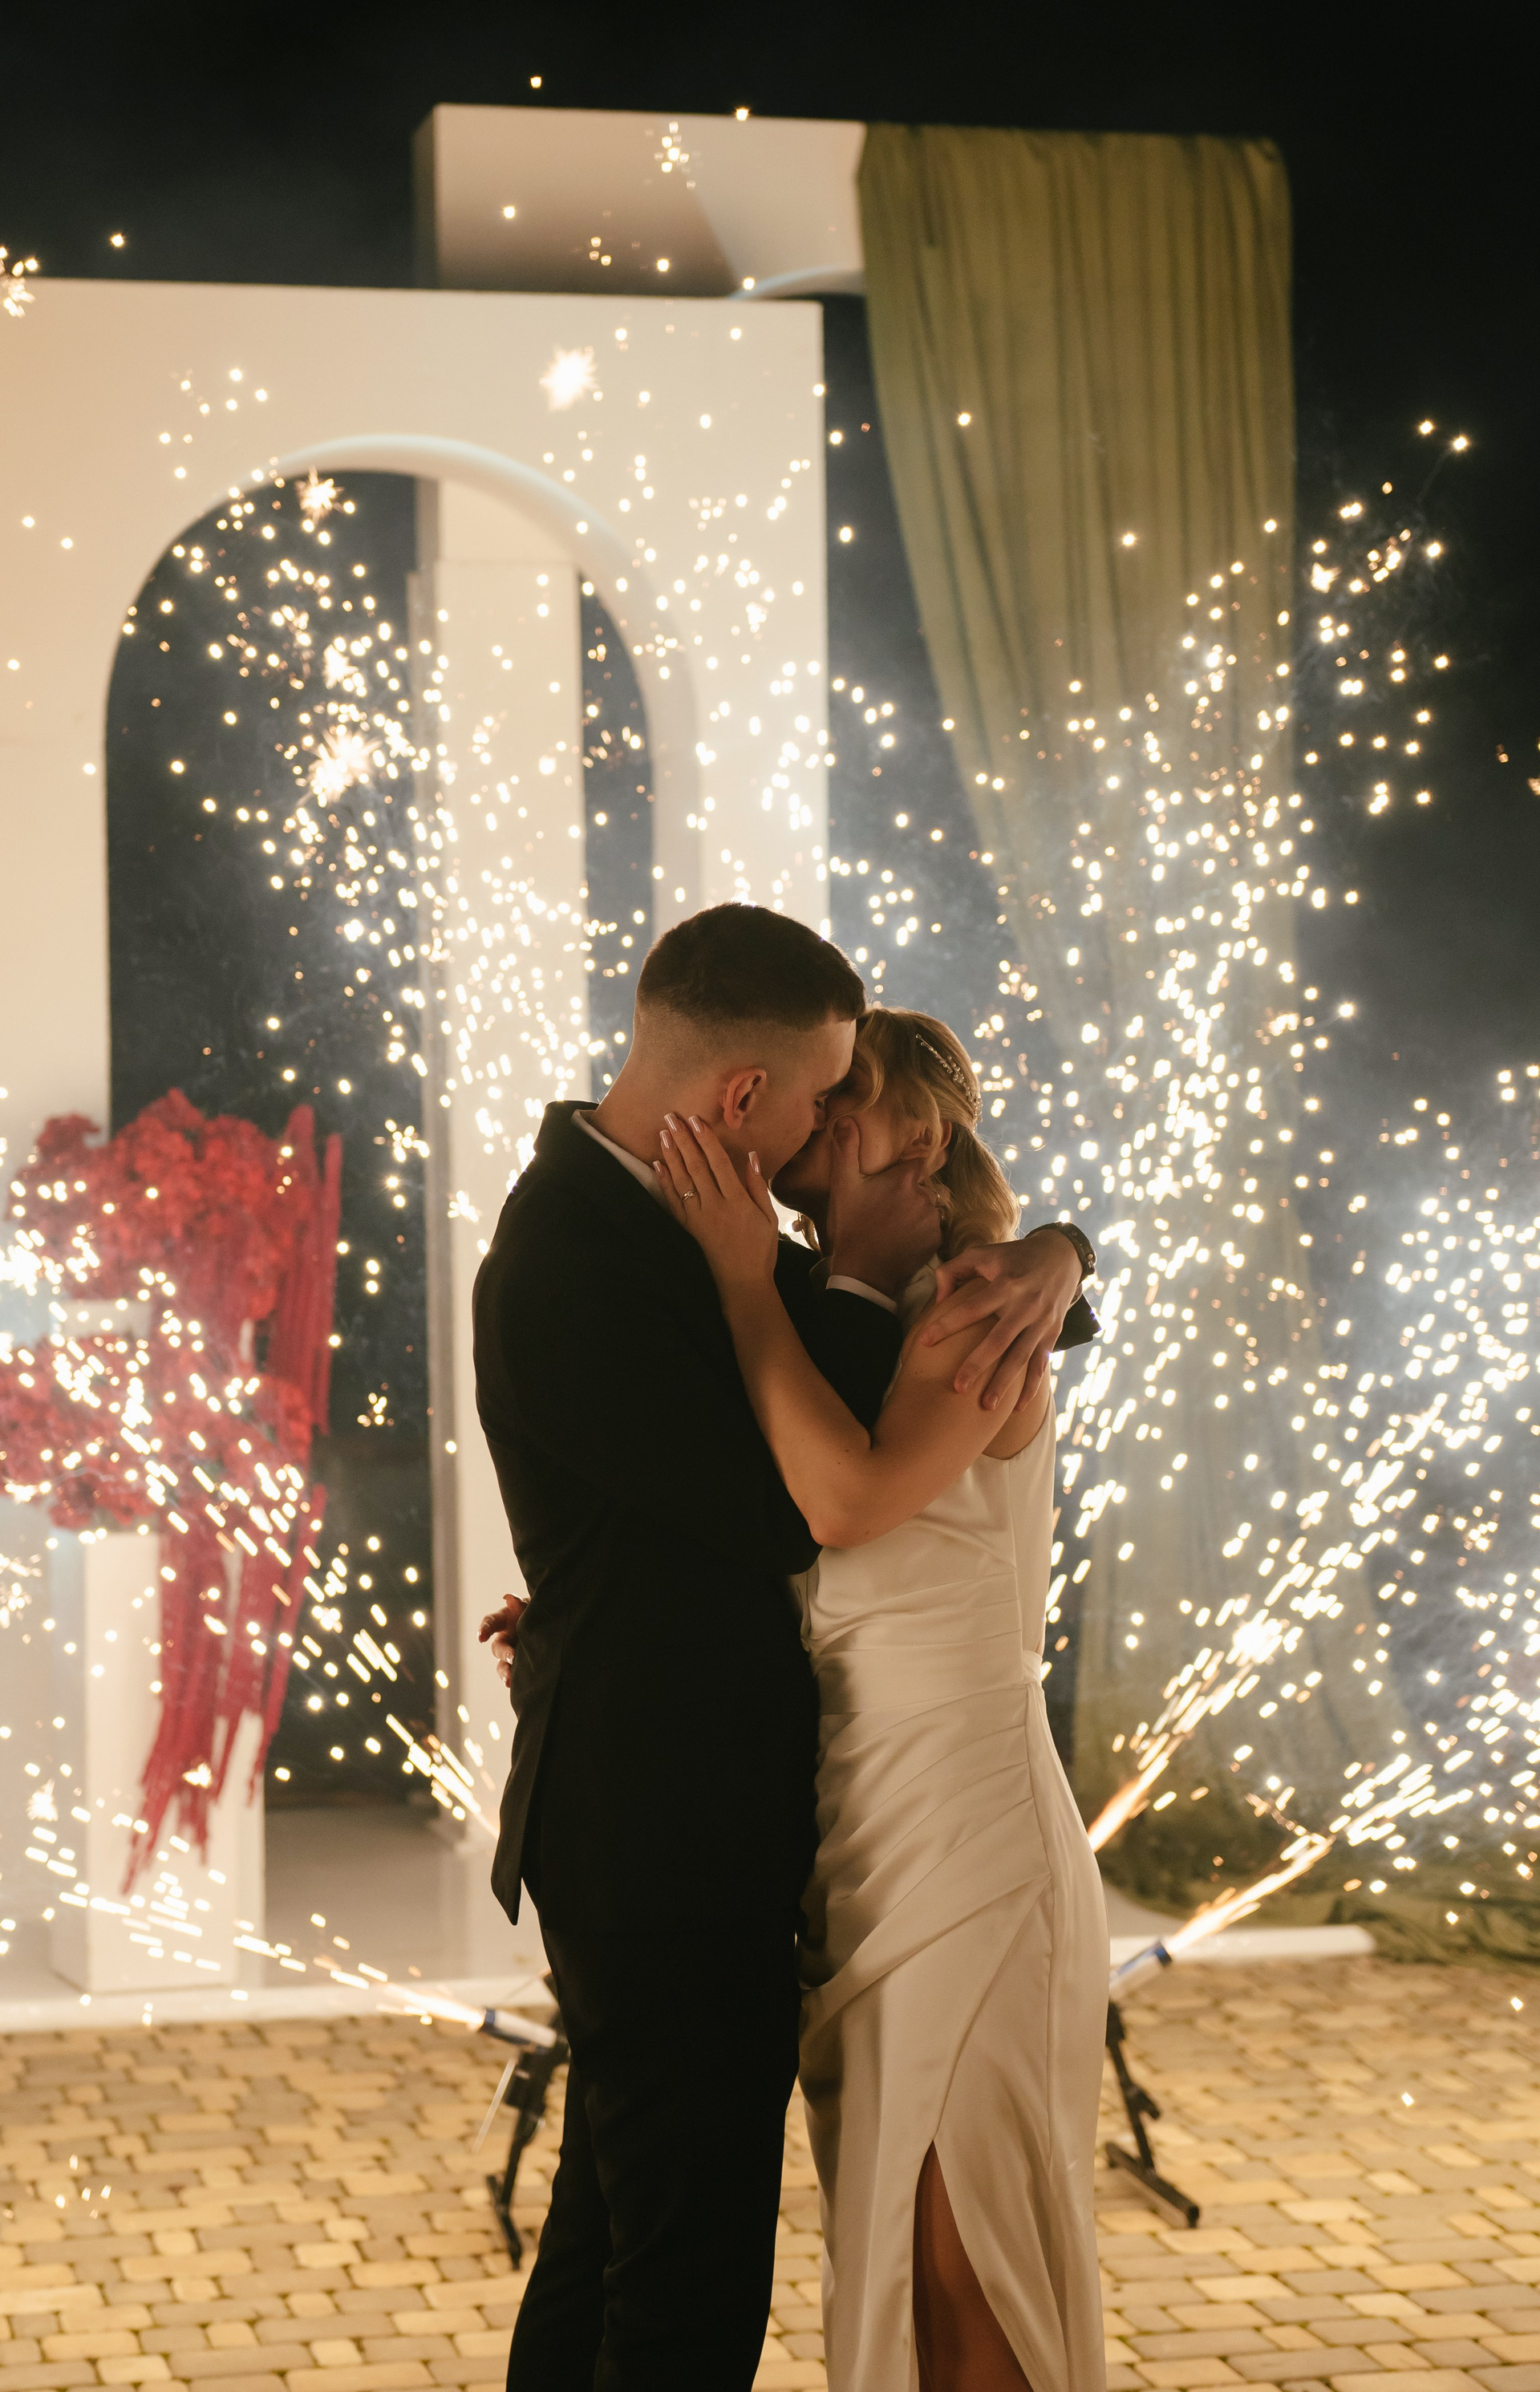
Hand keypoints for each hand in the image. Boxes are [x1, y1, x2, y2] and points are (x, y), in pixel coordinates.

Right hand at [478, 1593, 527, 1689]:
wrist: (551, 1619)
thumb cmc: (536, 1609)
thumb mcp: (530, 1604)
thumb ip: (519, 1603)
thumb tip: (509, 1598)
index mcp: (505, 1618)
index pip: (491, 1622)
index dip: (484, 1629)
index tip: (481, 1637)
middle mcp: (505, 1637)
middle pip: (497, 1647)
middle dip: (503, 1652)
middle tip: (512, 1657)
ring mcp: (511, 1652)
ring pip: (502, 1665)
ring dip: (504, 1672)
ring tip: (509, 1681)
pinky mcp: (519, 1664)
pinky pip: (513, 1675)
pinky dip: (513, 1680)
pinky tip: (516, 1686)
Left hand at [654, 1113, 779, 1290]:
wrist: (742, 1281)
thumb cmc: (760, 1248)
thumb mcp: (768, 1216)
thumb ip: (757, 1185)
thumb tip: (751, 1155)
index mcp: (736, 1202)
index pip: (718, 1164)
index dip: (706, 1140)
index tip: (696, 1120)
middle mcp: (714, 1206)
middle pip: (695, 1167)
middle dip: (683, 1140)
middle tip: (671, 1118)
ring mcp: (698, 1217)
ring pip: (681, 1181)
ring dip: (670, 1156)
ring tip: (662, 1134)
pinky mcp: (689, 1226)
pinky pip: (673, 1201)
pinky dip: (664, 1182)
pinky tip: (656, 1165)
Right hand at [825, 1117, 944, 1297]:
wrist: (863, 1272)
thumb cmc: (851, 1226)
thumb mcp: (844, 1186)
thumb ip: (846, 1150)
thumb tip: (846, 1120)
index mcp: (905, 1179)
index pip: (923, 1158)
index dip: (918, 1160)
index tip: (915, 1162)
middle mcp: (925, 1195)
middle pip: (927, 1183)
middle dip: (915, 1188)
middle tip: (893, 1202)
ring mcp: (932, 1219)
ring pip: (933, 1204)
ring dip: (922, 1208)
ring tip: (899, 1219)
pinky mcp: (936, 1239)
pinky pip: (935, 1226)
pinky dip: (924, 1228)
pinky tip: (905, 1235)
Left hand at [919, 1226, 1082, 1411]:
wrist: (1062, 1256)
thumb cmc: (1013, 1257)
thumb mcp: (984, 1252)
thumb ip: (953, 1270)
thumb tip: (937, 1299)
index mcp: (1005, 1284)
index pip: (971, 1308)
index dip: (946, 1324)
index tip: (923, 1342)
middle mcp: (1024, 1305)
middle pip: (998, 1340)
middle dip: (977, 1365)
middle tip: (957, 1387)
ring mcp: (1040, 1322)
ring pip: (1020, 1358)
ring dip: (1004, 1384)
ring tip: (986, 1406)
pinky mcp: (1051, 1334)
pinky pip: (1041, 1364)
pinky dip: (1031, 1387)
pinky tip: (1018, 1407)